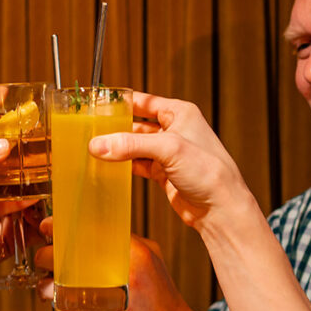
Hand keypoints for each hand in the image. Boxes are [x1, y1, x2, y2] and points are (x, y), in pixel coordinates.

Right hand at [88, 91, 258, 236]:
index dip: (120, 103)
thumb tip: (98, 145)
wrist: (221, 209)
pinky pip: (137, 164)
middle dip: (114, 129)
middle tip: (90, 132)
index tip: (96, 106)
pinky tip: (109, 167)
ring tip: (94, 151)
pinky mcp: (163, 173)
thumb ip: (130, 145)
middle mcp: (174, 130)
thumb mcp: (168, 149)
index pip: (143, 101)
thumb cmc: (209, 172)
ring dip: (117, 149)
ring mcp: (168, 153)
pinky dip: (123, 166)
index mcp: (180, 113)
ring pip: (134, 146)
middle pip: (135, 124)